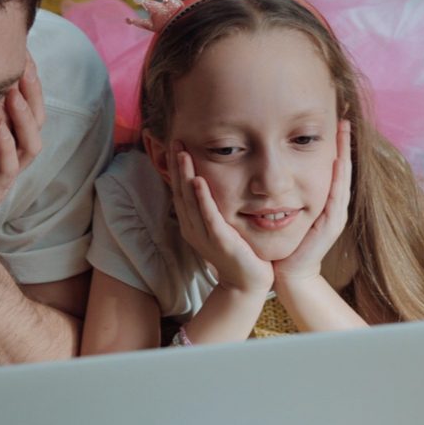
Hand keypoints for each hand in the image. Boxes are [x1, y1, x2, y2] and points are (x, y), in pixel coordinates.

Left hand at [0, 54, 45, 257]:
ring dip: (24, 118)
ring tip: (14, 93)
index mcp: (3, 145)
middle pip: (37, 122)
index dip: (28, 82)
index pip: (27, 108)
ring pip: (30, 145)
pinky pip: (7, 170)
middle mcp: (10, 159)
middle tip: (25, 65)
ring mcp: (3, 178)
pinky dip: (6, 148)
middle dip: (33, 92)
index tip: (21, 52)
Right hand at [169, 145, 273, 296]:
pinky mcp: (219, 241)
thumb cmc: (239, 253)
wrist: (247, 283)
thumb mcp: (222, 227)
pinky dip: (202, 198)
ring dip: (186, 175)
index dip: (178, 168)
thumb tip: (211, 186)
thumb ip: (214, 209)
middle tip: (176, 141)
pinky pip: (208, 216)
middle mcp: (193, 228)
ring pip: (190, 201)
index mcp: (192, 224)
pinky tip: (198, 181)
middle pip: (181, 192)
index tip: (177, 145)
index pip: (181, 191)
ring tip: (183, 154)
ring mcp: (204, 235)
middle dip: (178, 166)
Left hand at [273, 119, 351, 289]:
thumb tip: (273, 171)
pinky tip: (338, 161)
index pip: (331, 167)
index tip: (333, 122)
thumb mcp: (285, 211)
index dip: (333, 146)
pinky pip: (337, 195)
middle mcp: (333, 204)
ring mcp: (335, 214)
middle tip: (344, 118)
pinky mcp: (331, 224)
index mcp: (323, 200)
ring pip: (342, 177)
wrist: (289, 272)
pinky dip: (338, 177)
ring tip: (344, 131)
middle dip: (343, 143)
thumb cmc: (286, 243)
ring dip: (344, 153)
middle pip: (341, 167)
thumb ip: (286, 194)